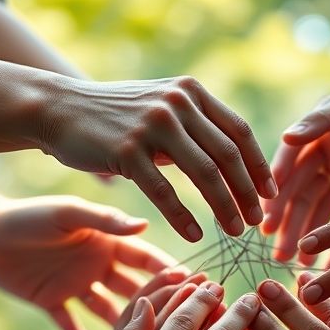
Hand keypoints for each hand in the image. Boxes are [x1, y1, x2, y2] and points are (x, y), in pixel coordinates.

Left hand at [0, 196, 177, 329]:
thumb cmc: (28, 215)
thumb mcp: (68, 214)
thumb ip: (105, 222)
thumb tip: (145, 225)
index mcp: (104, 243)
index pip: (145, 260)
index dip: (169, 271)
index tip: (196, 284)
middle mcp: (96, 266)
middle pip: (134, 289)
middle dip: (159, 303)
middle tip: (185, 323)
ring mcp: (76, 286)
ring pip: (109, 312)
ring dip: (127, 328)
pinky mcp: (51, 302)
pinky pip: (71, 326)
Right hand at [39, 75, 276, 239]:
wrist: (59, 108)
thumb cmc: (118, 116)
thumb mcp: (163, 108)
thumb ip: (197, 128)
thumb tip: (236, 163)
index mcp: (192, 92)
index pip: (240, 132)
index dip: (259, 167)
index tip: (271, 195)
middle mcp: (177, 103)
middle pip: (228, 155)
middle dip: (248, 193)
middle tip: (257, 222)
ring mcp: (152, 126)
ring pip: (204, 174)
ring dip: (224, 208)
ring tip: (235, 232)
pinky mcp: (127, 151)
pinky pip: (164, 192)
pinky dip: (183, 218)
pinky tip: (195, 236)